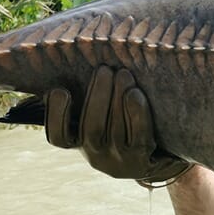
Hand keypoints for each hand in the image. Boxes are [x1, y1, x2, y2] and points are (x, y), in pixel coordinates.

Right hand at [44, 66, 189, 182]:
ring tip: (123, 74)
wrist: (158, 155)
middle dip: (97, 95)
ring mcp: (119, 160)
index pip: (58, 137)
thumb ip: (89, 95)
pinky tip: (135, 93)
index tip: (59, 90)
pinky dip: (137, 113)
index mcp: (79, 143)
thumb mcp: (103, 115)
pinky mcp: (142, 160)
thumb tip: (70, 54)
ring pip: (113, 130)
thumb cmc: (125, 124)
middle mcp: (95, 156)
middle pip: (90, 128)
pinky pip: (139, 136)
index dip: (55, 115)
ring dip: (117, 98)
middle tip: (104, 69)